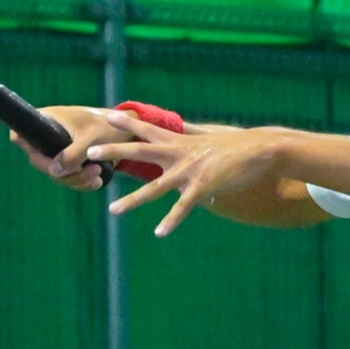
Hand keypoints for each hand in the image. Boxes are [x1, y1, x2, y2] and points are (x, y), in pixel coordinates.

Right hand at [11, 105, 120, 190]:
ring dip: (76, 180)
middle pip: (41, 163)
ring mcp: (56, 150)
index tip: (47, 160)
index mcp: (46, 121)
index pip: (20, 135)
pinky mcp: (68, 161)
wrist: (126, 130)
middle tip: (91, 172)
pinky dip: (81, 183)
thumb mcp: (91, 139)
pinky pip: (68, 178)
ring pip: (56, 174)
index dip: (25, 148)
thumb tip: (54, 172)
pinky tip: (97, 182)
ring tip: (98, 176)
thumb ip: (73, 154)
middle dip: (65, 174)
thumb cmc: (107, 126)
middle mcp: (46, 136)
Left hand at [86, 114, 294, 236]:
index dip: (127, 123)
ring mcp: (189, 171)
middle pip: (140, 150)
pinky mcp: (203, 186)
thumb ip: (195, 138)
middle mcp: (180, 154)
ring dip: (132, 200)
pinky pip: (183, 207)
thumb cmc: (237, 146)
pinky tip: (160, 232)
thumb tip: (189, 132)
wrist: (261, 150)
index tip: (106, 116)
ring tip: (113, 210)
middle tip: (89, 152)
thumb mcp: (211, 139)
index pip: (148, 129)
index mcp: (181, 142)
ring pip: (155, 187)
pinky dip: (171, 220)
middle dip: (114, 151)